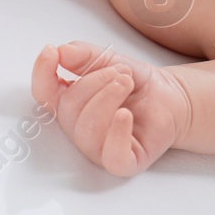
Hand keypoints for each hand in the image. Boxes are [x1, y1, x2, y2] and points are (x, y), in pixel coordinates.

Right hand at [30, 41, 190, 176]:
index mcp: (70, 104)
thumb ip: (84, 56)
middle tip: (120, 72)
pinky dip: (117, 133)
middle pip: (68, 110)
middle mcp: (79, 130)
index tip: (51, 52)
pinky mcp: (123, 162)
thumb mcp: (109, 60)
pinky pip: (112, 156)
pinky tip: (125, 114)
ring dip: (107, 98)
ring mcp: (99, 149)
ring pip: (87, 130)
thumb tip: (61, 52)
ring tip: (127, 82)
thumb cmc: (136, 83)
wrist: (171, 96)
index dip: (43, 74)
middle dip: (94, 82)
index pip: (44, 94)